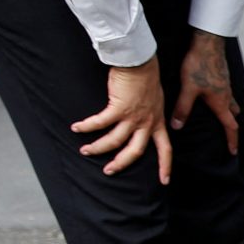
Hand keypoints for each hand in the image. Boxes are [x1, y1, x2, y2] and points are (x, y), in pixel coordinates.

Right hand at [73, 61, 171, 180]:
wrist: (140, 62)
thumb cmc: (146, 78)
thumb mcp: (156, 101)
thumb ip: (151, 114)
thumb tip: (144, 119)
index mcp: (158, 122)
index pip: (166, 149)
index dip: (165, 166)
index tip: (165, 181)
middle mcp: (147, 123)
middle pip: (136, 151)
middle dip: (121, 163)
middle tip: (109, 171)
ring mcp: (133, 117)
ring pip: (115, 140)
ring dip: (98, 147)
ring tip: (85, 151)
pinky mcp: (119, 108)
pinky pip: (100, 122)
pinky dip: (87, 126)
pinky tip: (77, 128)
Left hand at [168, 30, 240, 154]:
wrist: (208, 42)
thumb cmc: (198, 65)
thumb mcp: (188, 88)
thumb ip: (183, 108)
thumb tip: (177, 126)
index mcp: (220, 103)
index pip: (230, 127)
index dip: (232, 141)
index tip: (233, 152)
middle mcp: (226, 96)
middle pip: (233, 115)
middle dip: (231, 125)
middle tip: (227, 133)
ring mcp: (226, 85)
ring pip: (231, 103)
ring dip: (228, 111)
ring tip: (221, 114)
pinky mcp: (222, 76)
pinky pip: (226, 92)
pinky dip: (223, 98)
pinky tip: (212, 94)